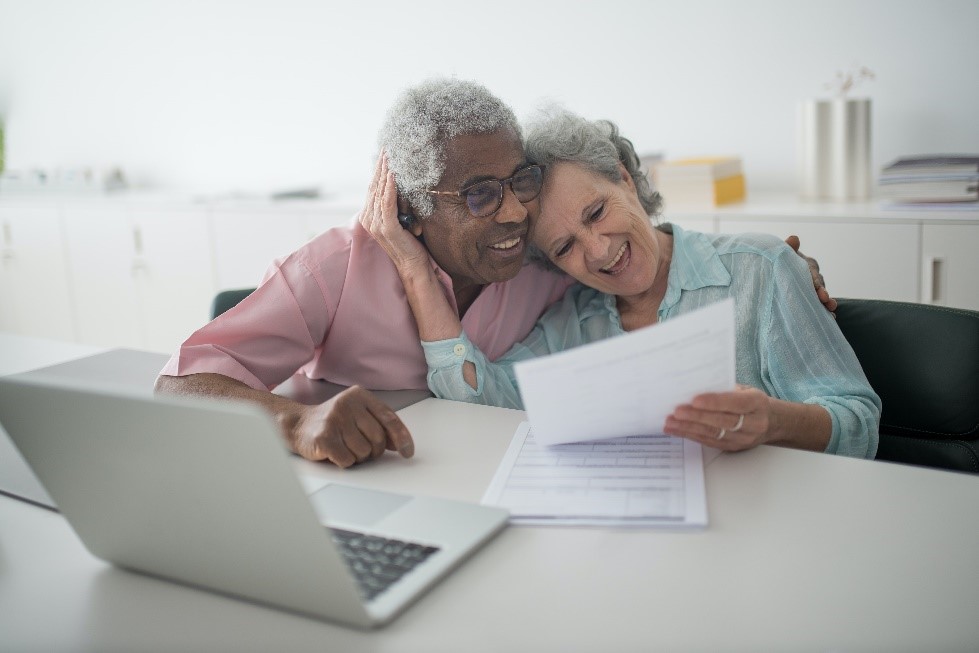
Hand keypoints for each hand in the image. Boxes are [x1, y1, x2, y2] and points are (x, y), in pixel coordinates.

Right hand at [278, 386, 414, 467]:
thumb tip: (401, 444)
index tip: (408, 452)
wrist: (298, 425)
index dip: (402, 438)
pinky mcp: (324, 437)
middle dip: (374, 451)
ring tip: (345, 447)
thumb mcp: (358, 415)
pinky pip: (348, 460)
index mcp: (360, 395)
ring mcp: (334, 419)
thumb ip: (380, 424)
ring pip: (364, 452)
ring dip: (358, 457)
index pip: (389, 418)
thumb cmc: (333, 422)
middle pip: (378, 438)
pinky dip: (345, 462)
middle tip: (362, 449)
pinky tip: (335, 452)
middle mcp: (347, 404)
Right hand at [360, 153, 431, 276]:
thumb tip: (400, 184)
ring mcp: (376, 224)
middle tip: (386, 148)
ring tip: (390, 156)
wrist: (413, 264)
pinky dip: (390, 188)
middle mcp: (368, 219)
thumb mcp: (401, 218)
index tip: (384, 153)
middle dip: (380, 166)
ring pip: (380, 192)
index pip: (373, 187)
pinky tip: (393, 174)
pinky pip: (387, 203)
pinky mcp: (386, 228)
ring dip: (385, 172)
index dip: (378, 170)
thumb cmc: (410, 242)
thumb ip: (396, 204)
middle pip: (374, 186)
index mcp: (369, 216)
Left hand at [664, 385, 772, 451]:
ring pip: (713, 434)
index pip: (735, 404)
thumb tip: (695, 385)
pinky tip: (677, 430)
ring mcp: (743, 439)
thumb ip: (725, 388)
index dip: (715, 402)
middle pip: (722, 422)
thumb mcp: (745, 389)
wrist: (771, 422)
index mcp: (757, 404)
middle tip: (677, 412)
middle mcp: (753, 424)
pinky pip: (709, 442)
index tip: (694, 400)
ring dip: (689, 428)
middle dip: (697, 417)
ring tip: (670, 422)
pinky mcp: (732, 448)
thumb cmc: (753, 402)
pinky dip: (691, 435)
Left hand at [785, 235, 836, 314]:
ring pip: (821, 295)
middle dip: (824, 295)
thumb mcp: (781, 254)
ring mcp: (813, 286)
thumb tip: (793, 238)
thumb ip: (787, 248)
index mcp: (806, 263)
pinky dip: (823, 311)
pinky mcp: (810, 296)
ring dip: (827, 305)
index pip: (812, 273)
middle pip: (820, 285)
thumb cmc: (777, 261)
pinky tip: (830, 319)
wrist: (772, 271)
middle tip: (828, 303)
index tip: (821, 294)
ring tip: (831, 314)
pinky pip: (818, 303)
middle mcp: (812, 275)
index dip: (816, 284)